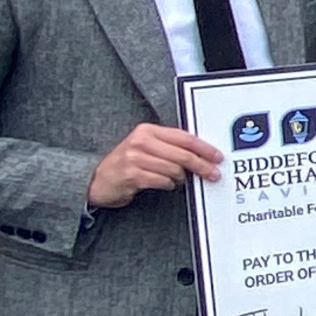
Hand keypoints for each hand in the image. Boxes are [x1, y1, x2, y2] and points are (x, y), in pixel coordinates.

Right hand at [88, 123, 222, 208]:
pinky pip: (163, 181)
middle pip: (183, 154)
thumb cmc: (127, 163)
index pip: (184, 137)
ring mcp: (135, 158)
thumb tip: (202, 155)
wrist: (97, 180)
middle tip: (213, 174)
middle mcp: (141, 141)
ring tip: (177, 179)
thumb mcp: (146, 147)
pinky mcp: (132, 175)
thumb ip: (170, 146)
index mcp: (148, 130)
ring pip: (175, 169)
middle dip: (202, 166)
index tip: (217, 157)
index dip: (205, 148)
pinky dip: (168, 185)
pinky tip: (164, 184)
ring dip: (180, 178)